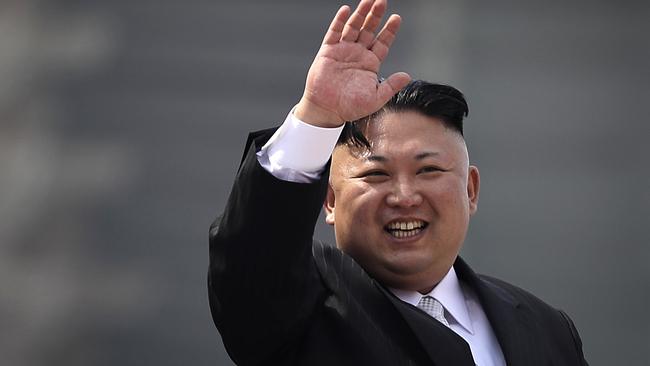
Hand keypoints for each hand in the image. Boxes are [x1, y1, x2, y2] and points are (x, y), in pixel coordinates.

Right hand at [295, 0, 410, 127]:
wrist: (327, 110)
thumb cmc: (350, 107)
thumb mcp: (375, 99)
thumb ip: (391, 86)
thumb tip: (407, 76)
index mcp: (370, 63)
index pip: (382, 42)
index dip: (389, 30)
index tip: (396, 18)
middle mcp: (358, 54)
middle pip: (369, 29)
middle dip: (376, 15)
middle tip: (383, 1)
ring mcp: (343, 50)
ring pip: (353, 27)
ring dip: (361, 13)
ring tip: (369, 0)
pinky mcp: (328, 51)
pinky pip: (334, 33)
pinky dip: (339, 21)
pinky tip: (346, 10)